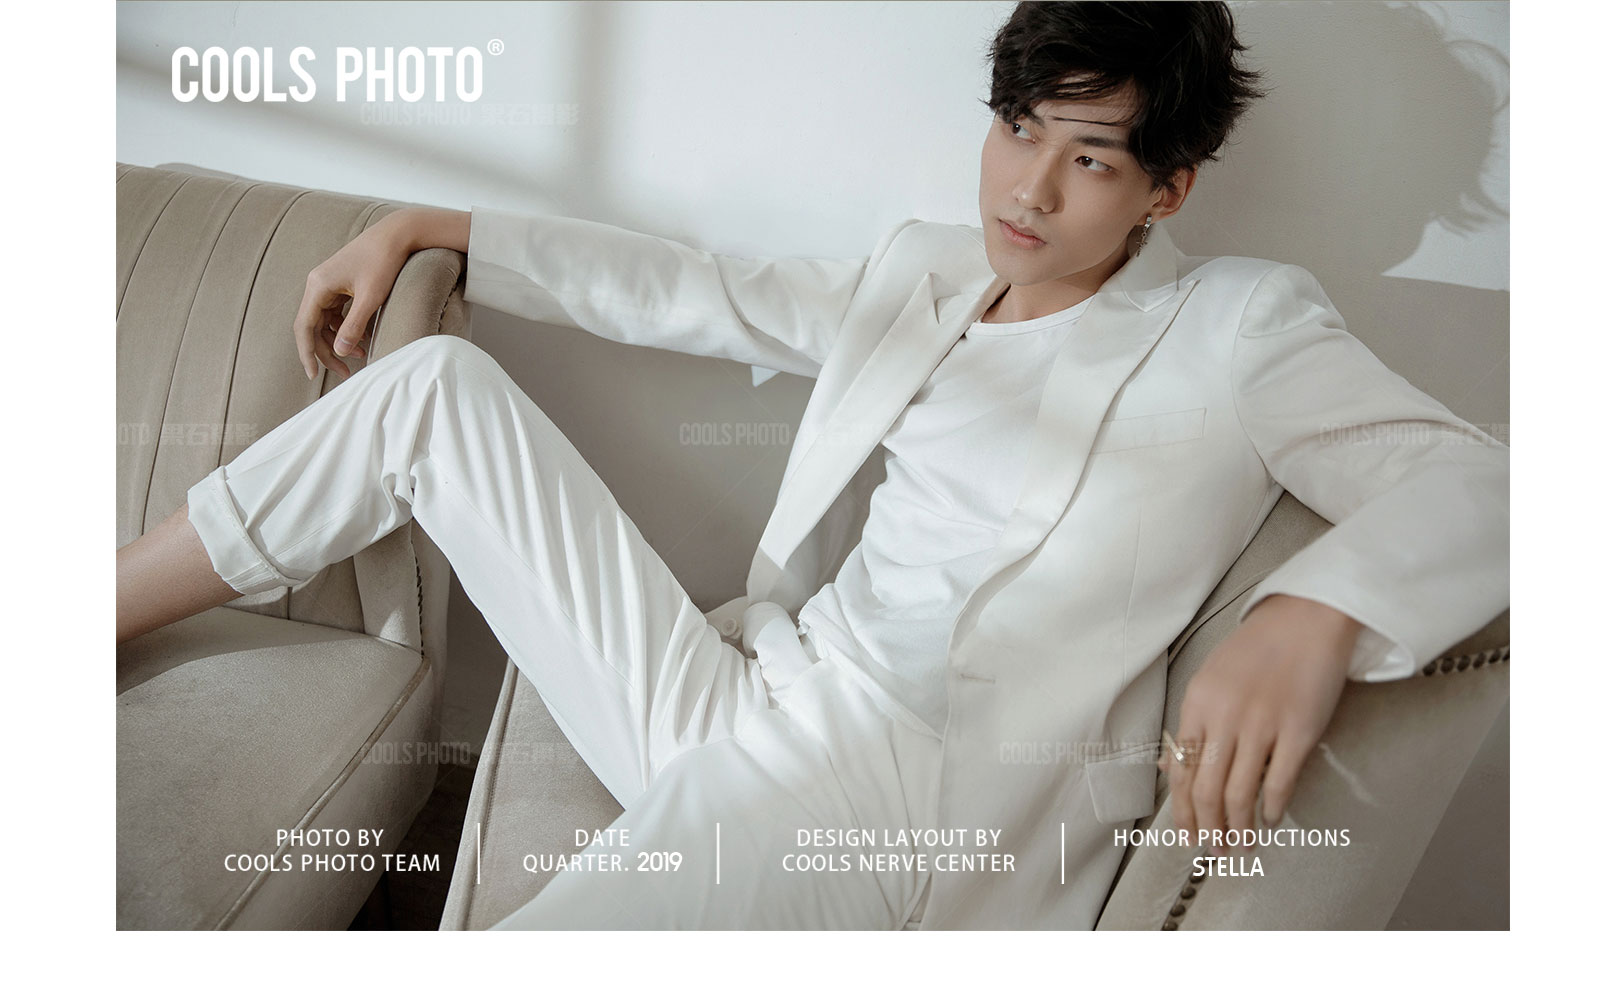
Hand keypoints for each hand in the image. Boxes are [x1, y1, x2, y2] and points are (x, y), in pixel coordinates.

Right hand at [293, 210, 415, 380]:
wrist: (396, 234)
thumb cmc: (384, 262)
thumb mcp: (371, 298)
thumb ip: (354, 326)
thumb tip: (339, 351)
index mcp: (318, 286)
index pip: (304, 327)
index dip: (307, 353)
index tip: (314, 375)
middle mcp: (317, 284)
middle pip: (313, 326)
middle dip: (327, 351)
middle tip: (344, 373)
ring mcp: (328, 284)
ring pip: (325, 321)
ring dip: (339, 340)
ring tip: (361, 354)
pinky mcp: (340, 284)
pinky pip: (336, 312)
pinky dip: (346, 327)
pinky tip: (364, 338)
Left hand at [1157, 594, 1362, 848]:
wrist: (1306, 618)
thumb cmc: (1257, 650)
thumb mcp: (1211, 680)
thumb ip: (1193, 724)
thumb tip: (1169, 767)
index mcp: (1197, 704)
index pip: (1180, 771)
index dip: (1183, 811)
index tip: (1188, 836)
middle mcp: (1224, 717)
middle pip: (1206, 789)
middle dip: (1208, 828)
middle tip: (1215, 851)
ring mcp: (1261, 725)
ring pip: (1239, 792)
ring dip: (1238, 827)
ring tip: (1241, 845)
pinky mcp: (1298, 730)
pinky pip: (1279, 781)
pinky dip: (1271, 808)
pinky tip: (1270, 820)